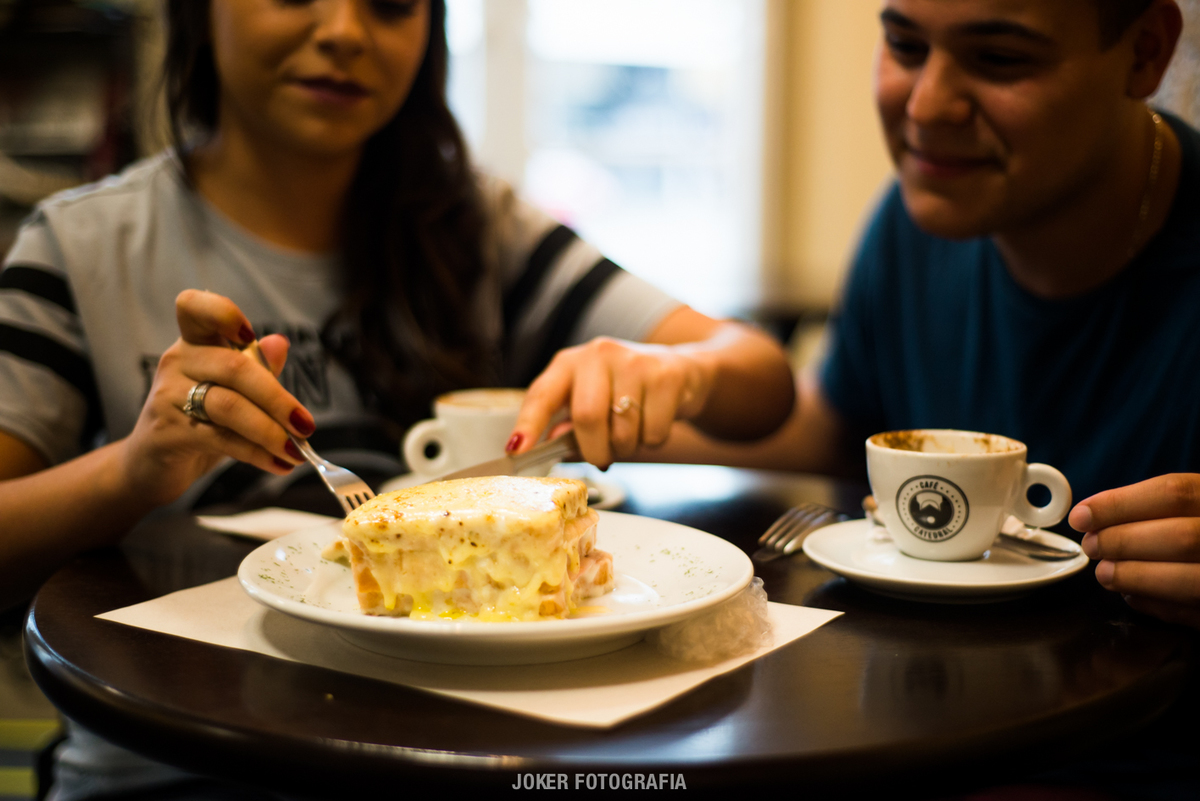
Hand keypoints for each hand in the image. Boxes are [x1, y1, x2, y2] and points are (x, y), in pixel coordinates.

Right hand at [118, 290, 314, 505]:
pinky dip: (256, 453)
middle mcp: (178, 361)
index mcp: (195, 342)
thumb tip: (280, 342)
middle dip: (278, 399)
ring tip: (295, 450)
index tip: (251, 335)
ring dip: (270, 431)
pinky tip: (279, 464)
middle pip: (234, 368)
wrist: (153, 464)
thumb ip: (257, 368)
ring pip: (229, 406)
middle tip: (306, 425)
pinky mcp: (168, 432)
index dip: (223, 313)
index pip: (195, 307)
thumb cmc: (201, 419)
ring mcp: (168, 396)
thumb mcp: (233, 390)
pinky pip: (221, 438)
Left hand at [508, 336, 712, 468]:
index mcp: (570, 363)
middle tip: (602, 457)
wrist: (682, 372)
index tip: (516, 451)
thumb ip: (567, 424)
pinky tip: (653, 423)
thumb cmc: (625, 391)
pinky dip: (652, 441)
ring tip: (630, 435)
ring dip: (626, 448)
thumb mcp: (591, 399)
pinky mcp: (667, 376)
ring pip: (623, 430)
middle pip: (587, 417)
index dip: (528, 425)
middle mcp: (599, 355)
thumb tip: (549, 443)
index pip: (542, 394)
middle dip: (594, 450)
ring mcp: (635, 362)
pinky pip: (653, 432)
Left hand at [1070, 473, 1199, 627]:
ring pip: (1190, 582)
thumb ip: (1148, 508)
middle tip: (1091, 546)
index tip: (1081, 516)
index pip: (1173, 493)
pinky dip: (1156, 604)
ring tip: (1105, 572)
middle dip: (1123, 542)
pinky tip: (1132, 594)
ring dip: (1136, 577)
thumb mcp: (1186, 505)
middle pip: (1180, 537)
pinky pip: (1194, 613)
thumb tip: (1091, 518)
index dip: (1119, 504)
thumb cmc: (1195, 526)